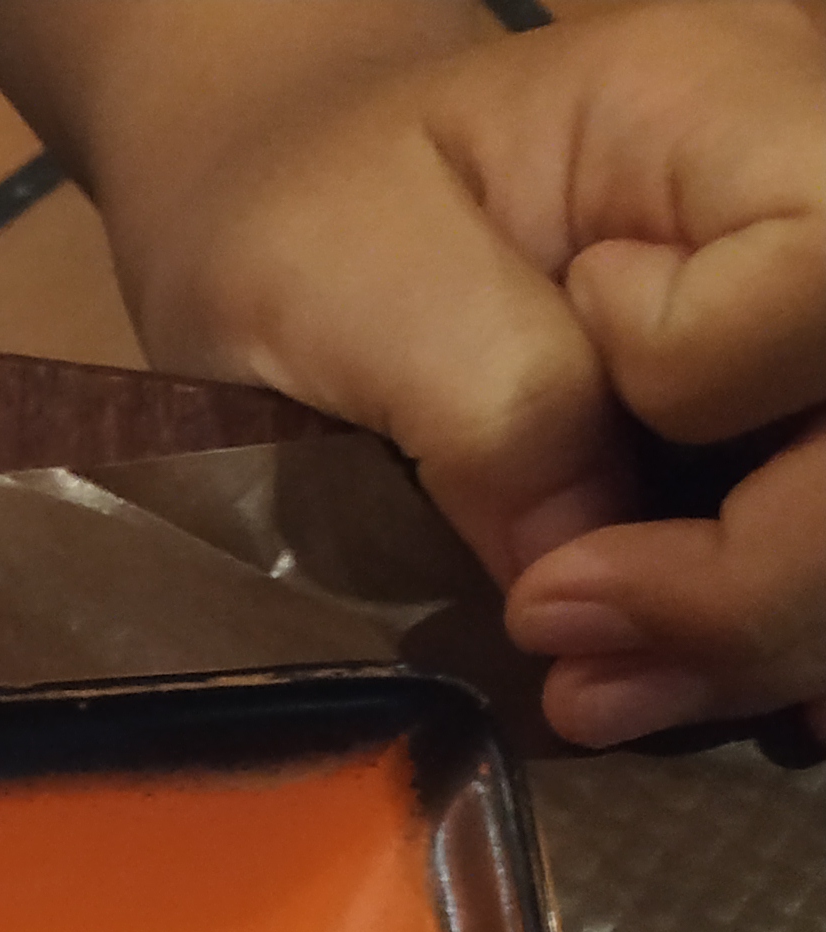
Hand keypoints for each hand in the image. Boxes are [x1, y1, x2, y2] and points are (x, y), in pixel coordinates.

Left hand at [0, 0, 825, 750]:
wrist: (293, 225)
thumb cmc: (299, 217)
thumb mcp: (330, 274)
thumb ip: (484, 395)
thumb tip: (582, 561)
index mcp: (716, 107)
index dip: (704, 379)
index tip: (524, 426)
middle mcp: (810, 194)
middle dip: (765, 570)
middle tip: (573, 650)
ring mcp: (810, 329)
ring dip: (762, 632)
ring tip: (594, 689)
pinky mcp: (788, 427)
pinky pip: (819, 561)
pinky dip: (764, 645)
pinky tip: (659, 685)